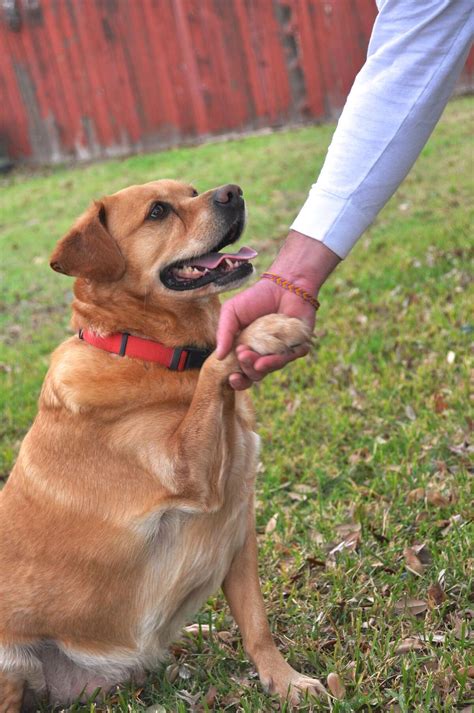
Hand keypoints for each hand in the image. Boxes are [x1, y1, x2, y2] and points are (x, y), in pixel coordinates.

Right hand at [216, 231, 340, 388]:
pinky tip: (269, 356)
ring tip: (250, 354)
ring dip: (261, 365)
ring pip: (271, 369)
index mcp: (247, 350)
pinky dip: (279, 359)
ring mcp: (281, 352)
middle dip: (247, 370)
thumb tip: (219, 357)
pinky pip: (289, 359)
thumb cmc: (256, 298)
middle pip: (256, 375)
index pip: (241, 373)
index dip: (237, 380)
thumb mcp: (231, 312)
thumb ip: (224, 332)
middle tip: (242, 354)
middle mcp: (264, 355)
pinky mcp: (298, 347)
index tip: (231, 378)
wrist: (284, 284)